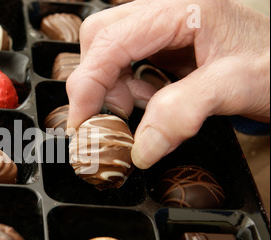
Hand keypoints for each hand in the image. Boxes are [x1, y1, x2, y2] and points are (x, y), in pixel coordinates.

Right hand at [66, 0, 269, 168]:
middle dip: (96, 81)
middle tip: (110, 118)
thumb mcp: (235, 87)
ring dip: (112, 87)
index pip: (111, 40)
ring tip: (138, 110)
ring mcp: (162, 26)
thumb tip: (140, 148)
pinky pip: (127, 62)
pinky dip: (127, 88)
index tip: (82, 123)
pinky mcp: (163, 43)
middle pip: (101, 38)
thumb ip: (183, 113)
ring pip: (109, 51)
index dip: (88, 83)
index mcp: (180, 9)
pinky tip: (150, 101)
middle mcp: (165, 11)